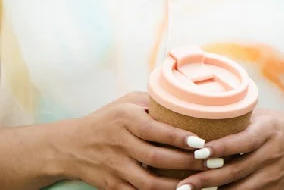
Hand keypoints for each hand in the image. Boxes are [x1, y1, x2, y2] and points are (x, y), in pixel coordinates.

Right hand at [56, 92, 210, 189]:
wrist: (69, 146)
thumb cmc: (107, 120)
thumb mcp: (126, 103)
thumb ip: (154, 103)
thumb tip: (190, 101)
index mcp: (125, 119)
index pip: (156, 130)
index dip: (180, 138)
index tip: (201, 142)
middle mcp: (119, 143)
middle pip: (156, 158)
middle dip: (187, 163)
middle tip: (213, 162)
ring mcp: (115, 167)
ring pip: (149, 182)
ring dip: (176, 186)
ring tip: (200, 183)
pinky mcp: (112, 186)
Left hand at [176, 110, 283, 189]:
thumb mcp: (266, 117)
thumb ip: (240, 120)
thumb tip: (204, 113)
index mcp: (268, 131)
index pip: (242, 141)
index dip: (219, 148)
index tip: (198, 152)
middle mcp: (271, 154)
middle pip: (235, 171)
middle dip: (206, 179)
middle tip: (183, 184)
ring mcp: (273, 175)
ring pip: (240, 189)